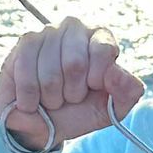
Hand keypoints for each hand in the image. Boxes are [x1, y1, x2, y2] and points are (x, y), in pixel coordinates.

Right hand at [0, 18, 142, 152]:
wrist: (43, 124)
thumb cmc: (79, 111)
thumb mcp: (110, 109)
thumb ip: (126, 93)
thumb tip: (121, 75)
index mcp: (102, 38)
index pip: (103, 50)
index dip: (97, 78)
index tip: (92, 88)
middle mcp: (76, 28)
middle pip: (75, 63)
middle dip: (72, 92)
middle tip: (70, 97)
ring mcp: (48, 32)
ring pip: (50, 73)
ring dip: (51, 97)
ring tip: (52, 98)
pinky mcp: (25, 43)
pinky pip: (26, 73)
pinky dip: (30, 97)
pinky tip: (33, 100)